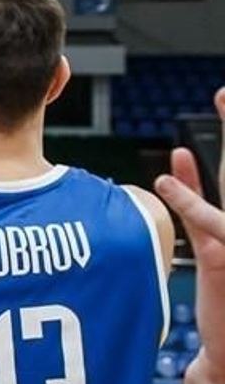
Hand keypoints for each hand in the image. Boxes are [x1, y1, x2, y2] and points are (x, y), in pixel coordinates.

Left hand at [156, 87, 224, 380]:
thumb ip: (193, 199)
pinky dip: (190, 203)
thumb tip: (174, 163)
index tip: (223, 96)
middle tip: (224, 92)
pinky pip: (212, 228)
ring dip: (218, 160)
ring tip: (211, 117)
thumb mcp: (209, 236)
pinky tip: (165, 181)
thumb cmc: (221, 290)